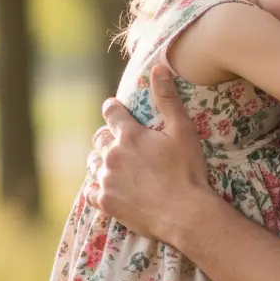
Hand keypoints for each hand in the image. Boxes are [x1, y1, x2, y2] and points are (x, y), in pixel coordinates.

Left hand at [89, 64, 211, 241]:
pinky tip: (111, 188)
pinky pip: (92, 190)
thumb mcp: (183, 131)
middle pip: (99, 138)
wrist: (185, 213)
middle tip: (122, 142)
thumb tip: (159, 67)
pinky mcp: (105, 202)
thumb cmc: (188, 171)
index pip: (111, 112)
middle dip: (108, 137)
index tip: (115, 110)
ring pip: (93, 163)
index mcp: (129, 135)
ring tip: (116, 166)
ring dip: (101, 161)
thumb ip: (167, 99)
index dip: (113, 109)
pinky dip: (99, 187)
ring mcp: (106, 179)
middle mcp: (112, 155)